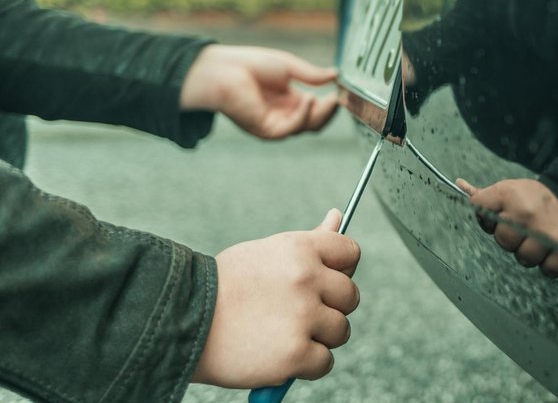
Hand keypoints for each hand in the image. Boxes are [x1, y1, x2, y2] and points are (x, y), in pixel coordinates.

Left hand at [180, 45, 338, 138]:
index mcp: (289, 100)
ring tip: (331, 99)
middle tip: (340, 98)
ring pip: (306, 127)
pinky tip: (309, 98)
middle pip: (315, 122)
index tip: (343, 92)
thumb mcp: (288, 66)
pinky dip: (303, 115)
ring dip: (321, 114)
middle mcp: (284, 114)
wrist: (223, 70)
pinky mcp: (266, 130)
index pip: (316, 109)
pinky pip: (292, 128)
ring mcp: (276, 124)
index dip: (330, 103)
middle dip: (330, 112)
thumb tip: (335, 75)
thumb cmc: (250, 65)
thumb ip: (312, 75)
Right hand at [191, 209, 360, 387]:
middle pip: (350, 296)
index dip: (341, 270)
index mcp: (300, 248)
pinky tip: (278, 355)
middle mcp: (306, 278)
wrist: (181, 321)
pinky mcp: (295, 354)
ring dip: (319, 338)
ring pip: (340, 331)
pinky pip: (325, 362)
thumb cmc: (226, 286)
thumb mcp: (266, 252)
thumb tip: (338, 217)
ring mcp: (302, 317)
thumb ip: (309, 242)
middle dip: (330, 308)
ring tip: (283, 334)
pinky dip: (305, 365)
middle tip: (298, 314)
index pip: (350, 253)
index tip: (324, 283)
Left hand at [456, 178, 557, 277]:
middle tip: (526, 228)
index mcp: (510, 195)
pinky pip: (547, 271)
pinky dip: (551, 264)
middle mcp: (527, 215)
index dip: (488, 217)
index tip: (501, 215)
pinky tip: (554, 249)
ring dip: (532, 253)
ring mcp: (547, 235)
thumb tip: (459, 182)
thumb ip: (486, 195)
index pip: (479, 208)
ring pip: (524, 259)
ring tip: (542, 238)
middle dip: (512, 238)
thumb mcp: (511, 189)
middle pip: (503, 241)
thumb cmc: (537, 198)